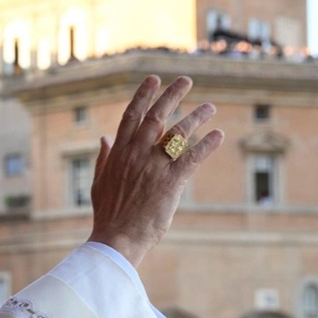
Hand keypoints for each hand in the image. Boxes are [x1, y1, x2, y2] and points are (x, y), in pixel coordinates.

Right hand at [87, 75, 223, 266]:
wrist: (117, 238)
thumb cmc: (108, 214)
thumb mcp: (99, 182)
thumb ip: (103, 157)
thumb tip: (104, 138)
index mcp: (119, 153)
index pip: (132, 116)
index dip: (143, 95)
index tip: (154, 80)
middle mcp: (137, 154)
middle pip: (157, 116)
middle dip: (171, 95)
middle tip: (185, 80)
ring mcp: (154, 166)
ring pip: (178, 133)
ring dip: (196, 117)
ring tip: (209, 107)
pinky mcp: (171, 181)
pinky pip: (193, 157)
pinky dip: (207, 144)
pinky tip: (218, 135)